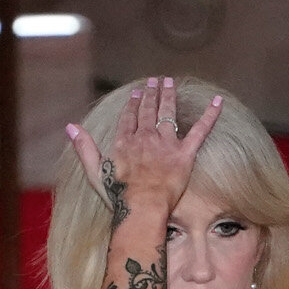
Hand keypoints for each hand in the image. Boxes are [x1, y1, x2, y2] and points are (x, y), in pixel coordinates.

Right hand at [64, 77, 224, 221]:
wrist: (142, 208)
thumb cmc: (118, 196)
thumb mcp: (95, 171)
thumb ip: (84, 147)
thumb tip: (70, 127)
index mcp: (125, 142)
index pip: (129, 118)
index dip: (133, 105)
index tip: (136, 94)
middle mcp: (145, 138)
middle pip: (148, 111)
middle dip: (151, 94)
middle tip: (154, 81)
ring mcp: (165, 144)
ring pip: (168, 114)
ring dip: (169, 96)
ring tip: (170, 83)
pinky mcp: (184, 154)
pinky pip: (200, 131)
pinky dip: (210, 115)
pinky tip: (218, 101)